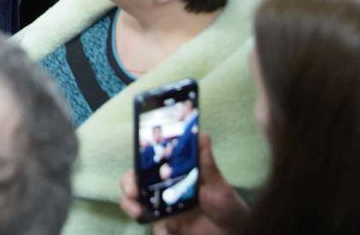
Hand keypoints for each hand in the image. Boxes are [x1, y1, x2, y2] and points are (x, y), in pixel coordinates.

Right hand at [118, 134, 247, 233]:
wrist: (232, 231)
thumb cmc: (226, 204)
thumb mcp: (217, 182)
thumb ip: (206, 162)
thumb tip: (201, 134)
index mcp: (171, 175)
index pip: (145, 165)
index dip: (136, 166)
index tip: (135, 173)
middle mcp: (162, 190)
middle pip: (134, 184)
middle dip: (128, 186)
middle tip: (134, 194)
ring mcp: (163, 210)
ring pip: (135, 206)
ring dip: (131, 207)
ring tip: (140, 214)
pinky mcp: (167, 228)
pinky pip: (155, 229)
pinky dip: (158, 230)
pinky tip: (166, 232)